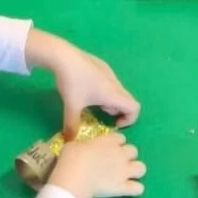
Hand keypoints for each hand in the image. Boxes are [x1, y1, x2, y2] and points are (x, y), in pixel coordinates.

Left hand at [25, 31, 140, 136]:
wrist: (63, 56)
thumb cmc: (72, 82)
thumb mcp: (71, 106)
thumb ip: (72, 125)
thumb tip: (70, 141)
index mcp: (112, 94)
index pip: (134, 108)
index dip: (130, 119)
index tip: (114, 124)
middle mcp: (115, 83)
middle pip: (128, 100)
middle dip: (119, 111)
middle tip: (102, 115)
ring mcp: (110, 73)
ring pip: (119, 91)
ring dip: (111, 100)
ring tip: (93, 102)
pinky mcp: (102, 65)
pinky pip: (111, 82)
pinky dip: (105, 90)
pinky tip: (86, 88)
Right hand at [49, 132, 145, 197]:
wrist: (75, 177)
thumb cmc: (70, 158)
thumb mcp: (73, 145)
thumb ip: (82, 145)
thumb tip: (80, 148)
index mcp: (109, 141)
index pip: (120, 138)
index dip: (116, 143)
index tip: (107, 149)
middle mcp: (120, 154)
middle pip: (133, 151)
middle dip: (127, 156)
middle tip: (116, 163)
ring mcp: (124, 171)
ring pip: (141, 168)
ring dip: (135, 171)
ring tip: (126, 176)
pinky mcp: (123, 187)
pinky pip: (138, 188)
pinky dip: (135, 189)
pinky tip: (128, 190)